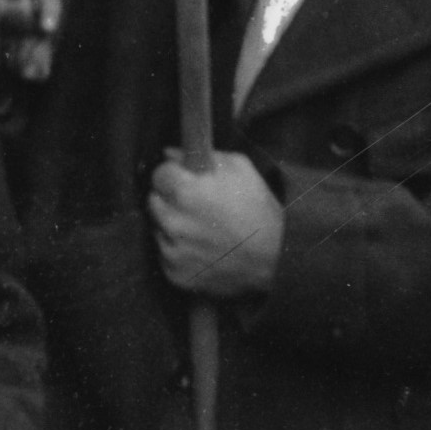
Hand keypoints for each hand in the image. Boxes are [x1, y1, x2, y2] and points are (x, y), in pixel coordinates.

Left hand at [147, 150, 282, 297]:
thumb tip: (170, 154)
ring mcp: (172, 252)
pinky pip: (167, 256)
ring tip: (203, 229)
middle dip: (170, 199)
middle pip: (154, 201)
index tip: (185, 179)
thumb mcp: (238, 168)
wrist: (276, 257)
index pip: (158, 174)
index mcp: (184, 192)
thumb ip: (200, 156)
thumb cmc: (258, 209)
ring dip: (174, 226)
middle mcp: (172, 223)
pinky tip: (203, 249)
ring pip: (159, 229)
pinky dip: (180, 252)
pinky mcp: (176, 275)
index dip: (173, 174)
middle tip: (195, 204)